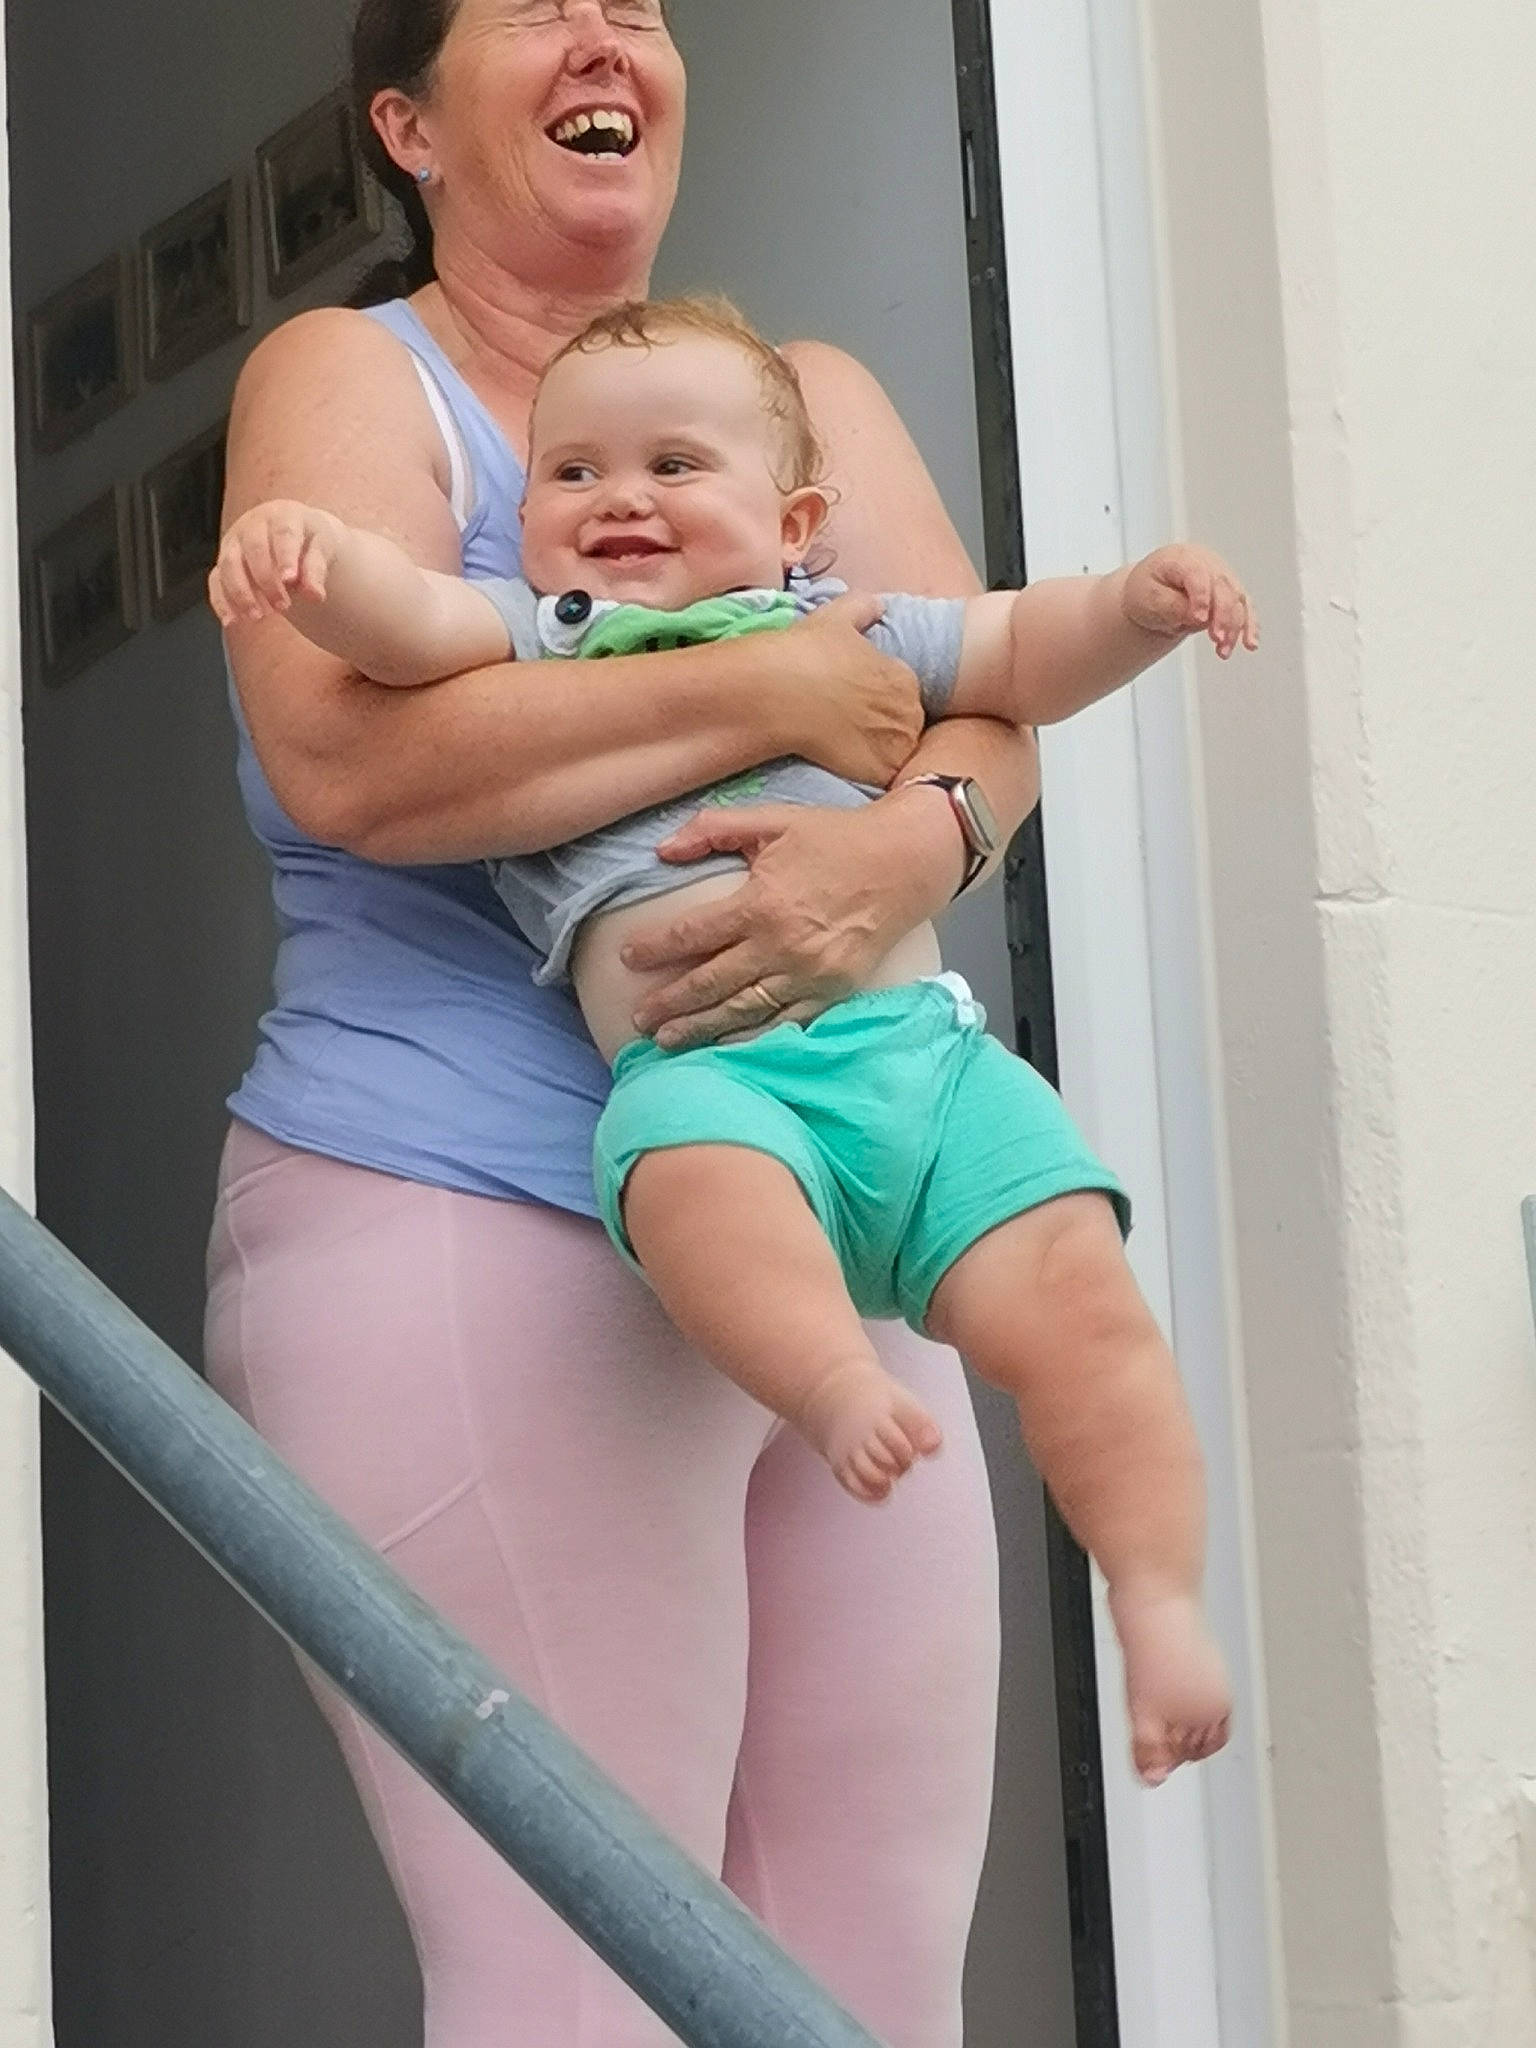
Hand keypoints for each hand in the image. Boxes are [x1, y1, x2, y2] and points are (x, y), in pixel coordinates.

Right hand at [208, 500, 347, 627]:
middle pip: (253, 549)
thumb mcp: (323, 549)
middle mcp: (253, 525)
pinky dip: (221, 601)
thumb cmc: (310, 542)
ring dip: (241, 593)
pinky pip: (215, 580)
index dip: (285, 556)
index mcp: (283, 516)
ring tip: (259, 617)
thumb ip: (317, 570)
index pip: (283, 533)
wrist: (294, 536)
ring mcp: (234, 542)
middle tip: (283, 607)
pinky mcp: (224, 562)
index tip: (290, 580)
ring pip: (229, 565)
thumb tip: (315, 595)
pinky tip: (232, 621)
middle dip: (265, 580)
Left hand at [624, 798, 953, 1048]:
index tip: (628, 956)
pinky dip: (752, 1037)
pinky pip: (784, 1022)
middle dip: (670, 1003)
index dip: (655, 947)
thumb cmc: (836, 838)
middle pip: (711, 983)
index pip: (692, 933)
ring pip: (743, 1010)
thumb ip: (714, 829)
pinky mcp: (832, 992)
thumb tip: (662, 850)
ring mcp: (807, 974)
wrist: (905, 864)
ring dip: (701, 1028)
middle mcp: (781, 945)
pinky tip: (726, 1047)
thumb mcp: (773, 820)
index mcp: (760, 903)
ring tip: (668, 1042)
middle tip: (639, 1018)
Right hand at [771, 593, 925, 787]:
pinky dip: (871, 774)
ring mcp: (897, 744)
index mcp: (904, 677)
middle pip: (907, 725)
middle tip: (851, 727)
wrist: (779, 694)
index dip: (882, 699)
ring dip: (881, 752)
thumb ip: (862, 607)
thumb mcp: (835, 617)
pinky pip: (885, 777)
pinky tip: (846, 765)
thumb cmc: (806, 653)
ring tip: (848, 748)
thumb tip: (878, 605)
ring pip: (898, 752)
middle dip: (886, 727)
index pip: (906, 693)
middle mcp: (909, 711)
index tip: (859, 703)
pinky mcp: (880, 771)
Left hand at [1122, 545, 1259, 659]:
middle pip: (1223, 588)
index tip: (1199, 619)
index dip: (1201, 597)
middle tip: (1217, 639)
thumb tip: (1198, 618)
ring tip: (1224, 651)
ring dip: (1235, 627)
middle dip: (1223, 616)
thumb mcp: (1149, 598)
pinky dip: (1248, 626)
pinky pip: (1245, 608)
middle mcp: (1208, 564)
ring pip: (1237, 600)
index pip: (1198, 574)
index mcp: (1182, 558)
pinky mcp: (1231, 593)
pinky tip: (1250, 644)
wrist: (1153, 591)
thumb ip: (1172, 606)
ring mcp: (1222, 577)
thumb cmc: (1148, 589)